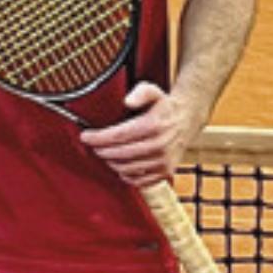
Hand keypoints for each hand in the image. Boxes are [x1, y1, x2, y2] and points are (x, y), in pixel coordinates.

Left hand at [80, 81, 197, 186]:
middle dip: (101, 150)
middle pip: (119, 154)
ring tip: (105, 153)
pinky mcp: (165, 172)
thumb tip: (127, 101)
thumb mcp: (153, 91)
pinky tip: (120, 164)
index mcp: (153, 126)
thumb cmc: (164, 106)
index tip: (85, 136)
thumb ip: (140, 92)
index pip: (118, 135)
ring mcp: (163, 161)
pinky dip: (125, 175)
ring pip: (126, 168)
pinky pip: (138, 180)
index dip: (98, 138)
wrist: (187, 120)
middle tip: (93, 145)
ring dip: (110, 162)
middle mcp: (159, 145)